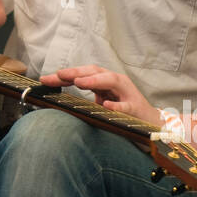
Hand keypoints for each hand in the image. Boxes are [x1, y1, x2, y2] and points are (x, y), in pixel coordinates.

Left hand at [40, 65, 159, 122]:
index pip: (83, 73)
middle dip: (75, 72)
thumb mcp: (102, 103)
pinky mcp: (136, 109)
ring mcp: (127, 93)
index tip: (45, 79)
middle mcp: (116, 83)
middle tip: (58, 75)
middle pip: (94, 71)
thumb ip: (86, 99)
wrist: (152, 124)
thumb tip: (61, 100)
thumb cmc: (124, 111)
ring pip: (111, 81)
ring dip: (94, 80)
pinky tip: (107, 106)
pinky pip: (126, 106)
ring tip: (78, 82)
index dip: (64, 74)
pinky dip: (117, 105)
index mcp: (105, 81)